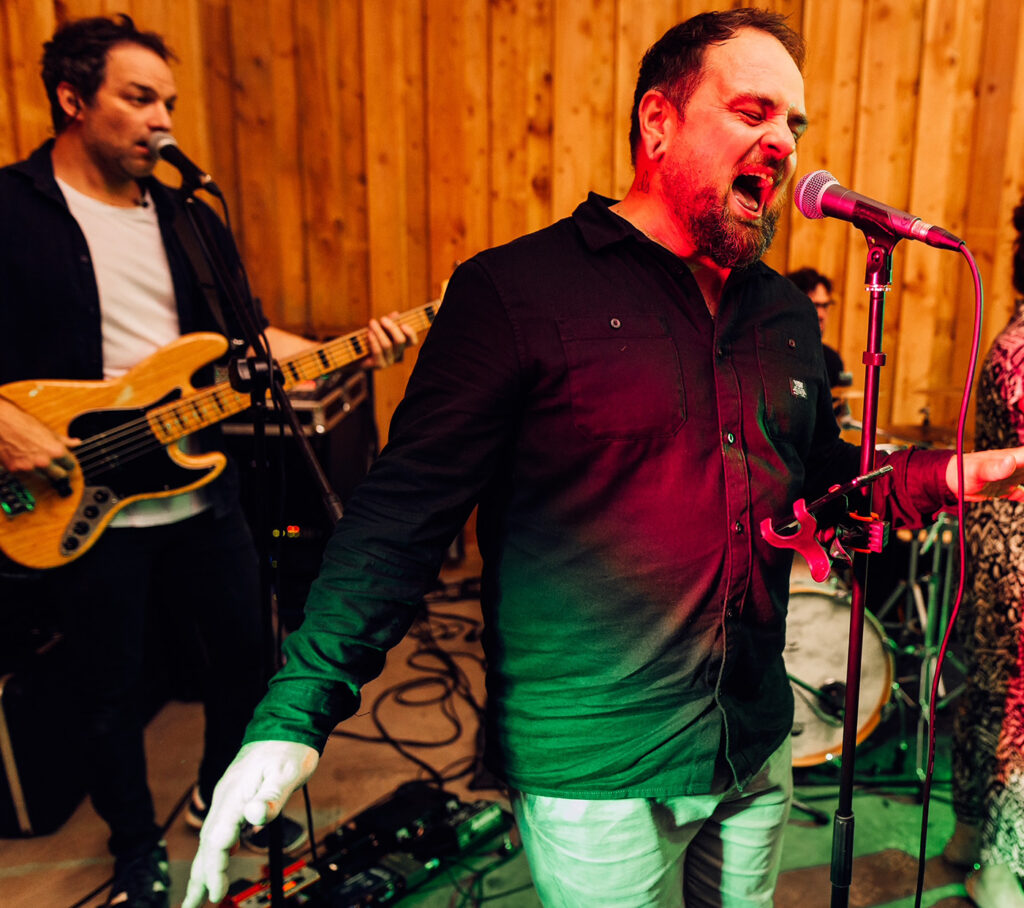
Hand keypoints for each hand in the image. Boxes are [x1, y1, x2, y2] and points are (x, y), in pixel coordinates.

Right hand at [0, 397, 76, 487]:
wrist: (0, 423)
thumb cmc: (23, 423)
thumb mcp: (47, 430)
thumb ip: (63, 440)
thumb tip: (76, 443)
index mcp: (56, 451)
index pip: (71, 465)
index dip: (69, 463)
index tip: (67, 462)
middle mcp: (44, 462)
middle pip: (60, 476)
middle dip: (59, 471)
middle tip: (56, 466)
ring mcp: (30, 468)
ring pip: (45, 478)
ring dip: (44, 473)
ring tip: (40, 462)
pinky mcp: (16, 471)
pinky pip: (28, 476)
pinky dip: (29, 472)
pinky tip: (27, 462)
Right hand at [182, 741, 318, 907]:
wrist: (287, 724)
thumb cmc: (289, 748)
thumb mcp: (288, 772)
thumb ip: (272, 796)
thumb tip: (255, 816)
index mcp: (235, 795)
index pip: (218, 840)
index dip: (215, 869)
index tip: (215, 895)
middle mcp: (226, 797)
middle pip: (207, 844)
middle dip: (199, 877)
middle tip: (190, 906)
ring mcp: (228, 796)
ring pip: (210, 837)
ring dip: (203, 866)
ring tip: (197, 894)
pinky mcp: (234, 795)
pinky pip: (219, 828)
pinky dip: (214, 849)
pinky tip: (219, 859)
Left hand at [364, 313, 418, 369]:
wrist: (355, 355)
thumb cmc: (368, 340)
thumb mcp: (379, 329)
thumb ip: (388, 322)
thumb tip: (396, 314)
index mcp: (400, 345)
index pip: (412, 341)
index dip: (410, 333)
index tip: (402, 324)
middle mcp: (397, 354)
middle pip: (400, 340)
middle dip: (392, 328)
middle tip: (383, 319)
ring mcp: (389, 361)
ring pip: (387, 345)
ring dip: (379, 332)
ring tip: (372, 322)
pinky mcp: (379, 365)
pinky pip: (378, 351)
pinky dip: (374, 341)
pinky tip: (369, 333)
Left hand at [945, 447, 1023, 500]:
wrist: (947, 480)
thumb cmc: (960, 471)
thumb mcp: (977, 470)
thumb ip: (994, 468)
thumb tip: (1011, 461)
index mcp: (1013, 457)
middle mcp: (1015, 466)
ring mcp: (1011, 477)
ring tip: (1023, 492)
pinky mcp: (1005, 489)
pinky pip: (1023, 493)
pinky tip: (1023, 498)